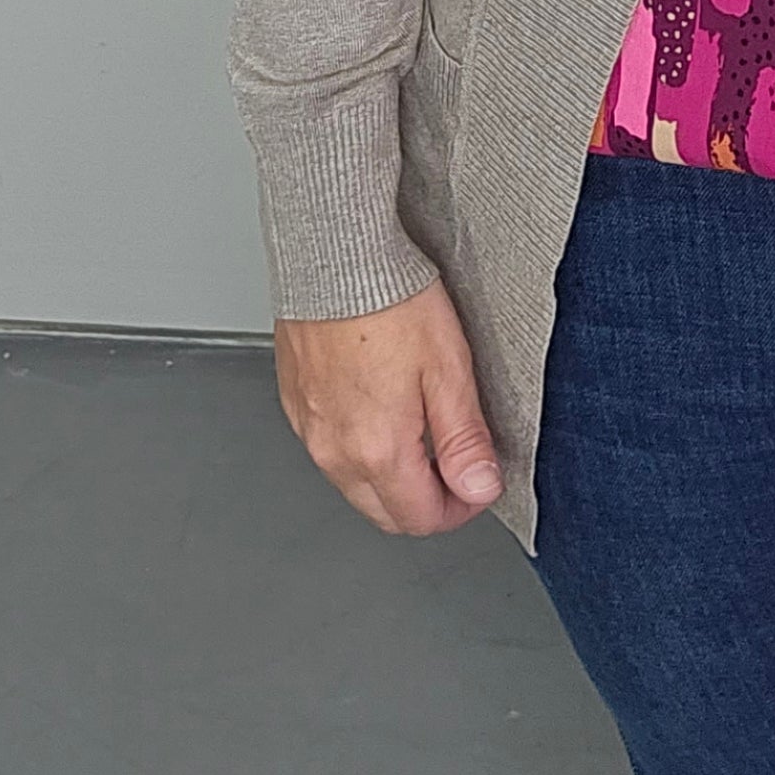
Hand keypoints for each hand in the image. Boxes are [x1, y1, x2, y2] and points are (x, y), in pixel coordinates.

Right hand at [273, 278, 502, 534]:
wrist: (333, 255)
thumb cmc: (389, 301)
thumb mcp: (449, 370)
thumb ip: (464, 440)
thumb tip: (480, 489)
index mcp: (375, 451)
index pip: (420, 519)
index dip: (460, 508)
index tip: (478, 482)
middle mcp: (334, 450)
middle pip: (384, 512)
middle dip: (425, 502)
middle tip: (456, 463)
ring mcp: (308, 429)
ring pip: (355, 485)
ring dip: (391, 476)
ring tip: (422, 427)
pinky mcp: (295, 403)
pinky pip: (329, 449)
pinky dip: (360, 447)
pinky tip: (382, 406)